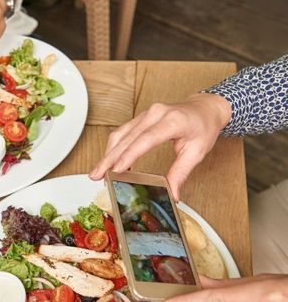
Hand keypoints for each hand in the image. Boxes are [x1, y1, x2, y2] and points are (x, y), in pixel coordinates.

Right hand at [89, 93, 231, 198]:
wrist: (205, 108)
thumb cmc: (203, 127)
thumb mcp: (197, 152)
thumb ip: (181, 173)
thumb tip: (171, 193)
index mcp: (173, 120)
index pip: (146, 139)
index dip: (129, 155)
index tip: (116, 170)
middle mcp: (156, 113)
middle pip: (127, 137)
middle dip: (109, 158)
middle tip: (97, 175)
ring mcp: (147, 113)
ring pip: (120, 134)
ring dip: (107, 154)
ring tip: (98, 171)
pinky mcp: (141, 117)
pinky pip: (123, 131)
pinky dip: (114, 147)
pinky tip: (109, 161)